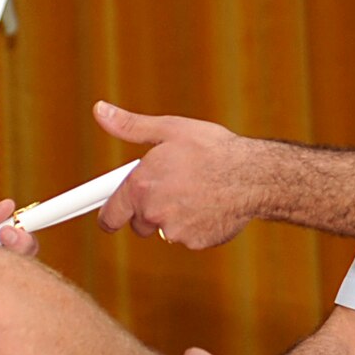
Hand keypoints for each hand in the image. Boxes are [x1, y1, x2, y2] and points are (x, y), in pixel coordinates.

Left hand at [93, 101, 253, 248]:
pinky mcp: (195, 242)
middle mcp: (152, 212)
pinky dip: (195, 225)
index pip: (110, 215)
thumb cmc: (213, 149)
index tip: (109, 216)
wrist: (253, 175)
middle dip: (148, 209)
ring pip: (165, 229)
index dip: (109, 215)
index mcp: (140, 186)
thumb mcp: (169, 129)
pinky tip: (209, 204)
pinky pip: (188, 236)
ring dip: (173, 216)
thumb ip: (130, 126)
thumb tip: (101, 111)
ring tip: (195, 191)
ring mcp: (174, 231)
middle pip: (139, 223)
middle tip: (169, 187)